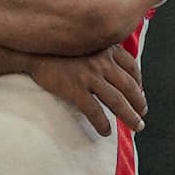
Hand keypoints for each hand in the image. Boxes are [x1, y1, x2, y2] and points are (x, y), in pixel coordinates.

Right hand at [29, 44, 148, 138]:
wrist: (32, 51)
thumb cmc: (57, 49)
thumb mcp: (84, 43)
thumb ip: (99, 52)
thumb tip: (111, 69)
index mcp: (106, 49)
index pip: (131, 67)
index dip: (139, 83)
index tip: (141, 94)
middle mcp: (101, 62)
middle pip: (128, 87)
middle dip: (139, 104)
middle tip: (142, 116)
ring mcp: (89, 76)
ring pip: (117, 100)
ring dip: (129, 116)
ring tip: (136, 126)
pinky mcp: (75, 89)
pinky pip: (94, 110)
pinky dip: (102, 123)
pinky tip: (106, 131)